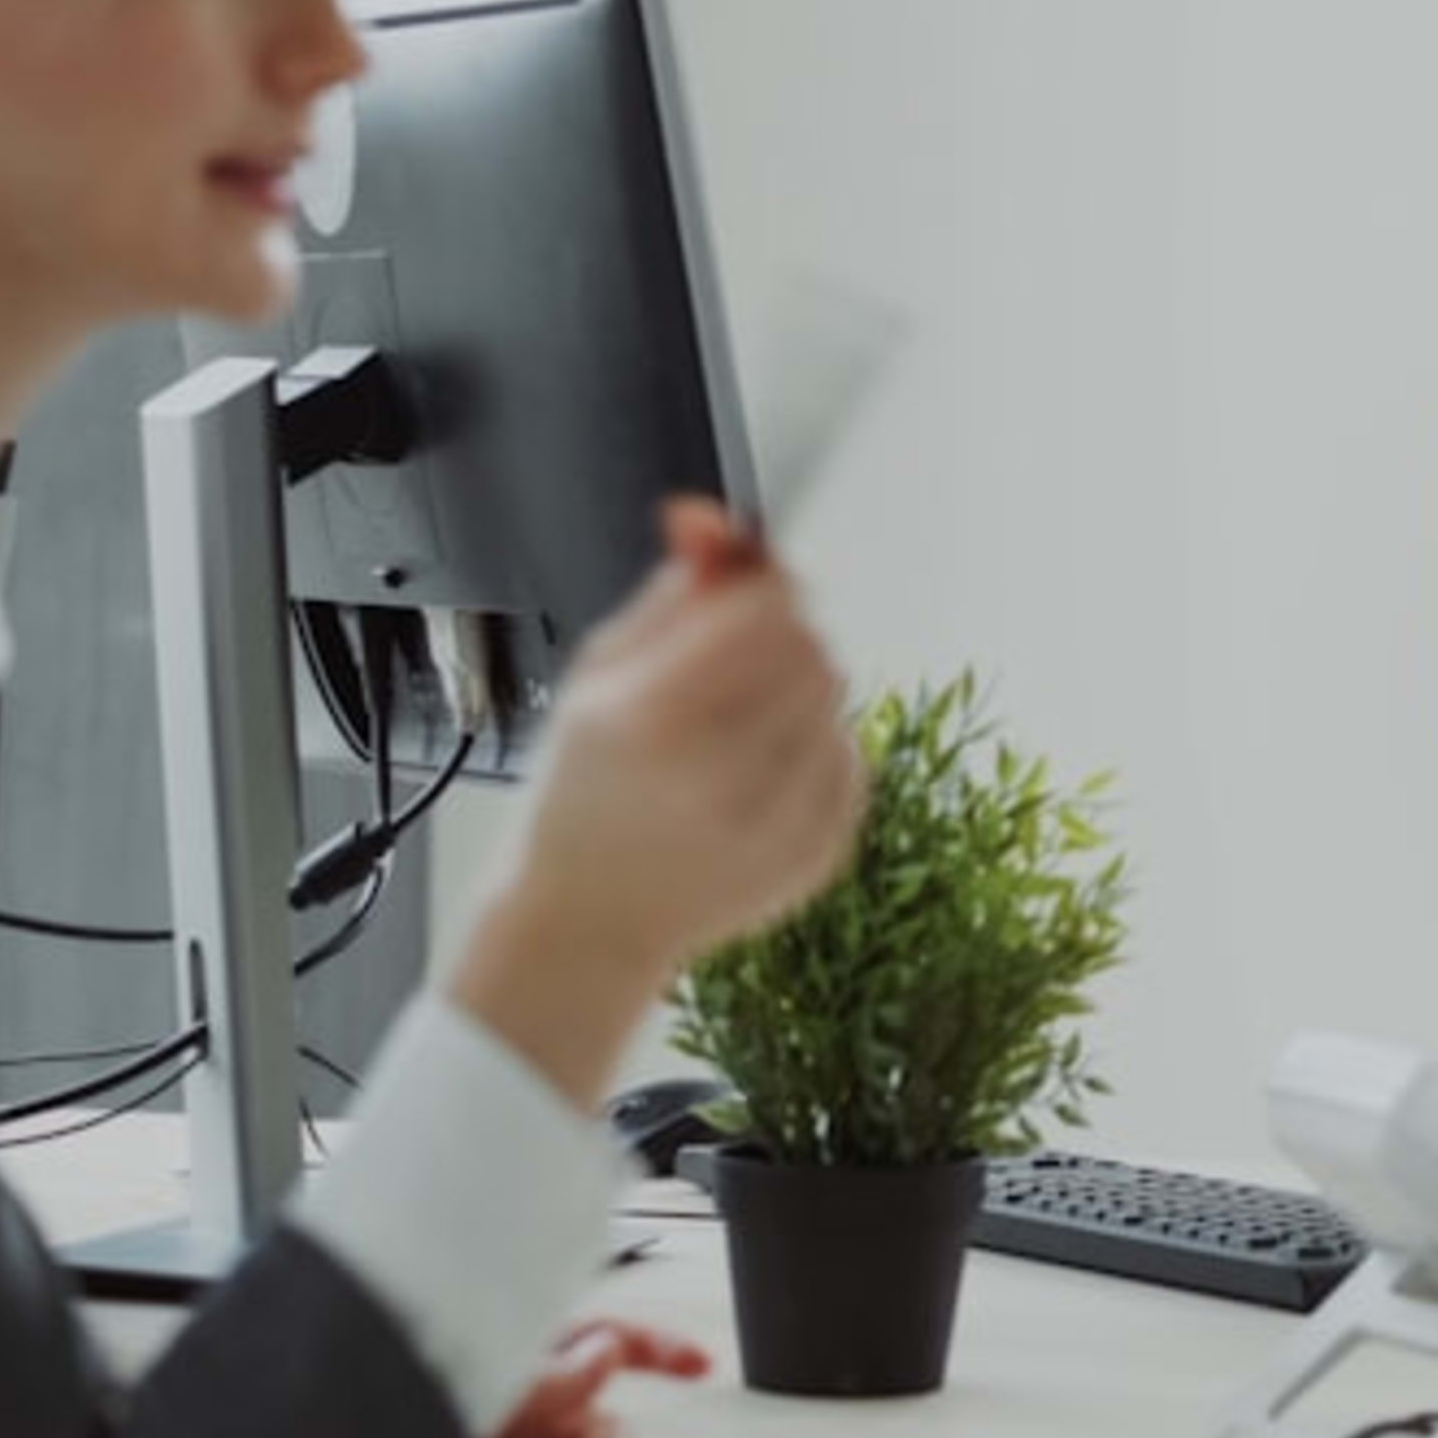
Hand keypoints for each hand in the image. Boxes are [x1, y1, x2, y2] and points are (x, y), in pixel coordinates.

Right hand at [453, 499, 866, 1107]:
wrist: (593, 920)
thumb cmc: (587, 791)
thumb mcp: (598, 677)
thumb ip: (671, 592)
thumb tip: (713, 518)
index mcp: (653, 722)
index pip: (765, 607)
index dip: (761, 584)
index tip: (741, 592)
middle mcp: (720, 777)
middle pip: (810, 646)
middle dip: (779, 637)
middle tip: (726, 669)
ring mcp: (778, 823)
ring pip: (836, 696)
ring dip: (799, 689)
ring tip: (735, 727)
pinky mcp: (820, 852)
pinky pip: (850, 756)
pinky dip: (816, 748)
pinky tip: (757, 775)